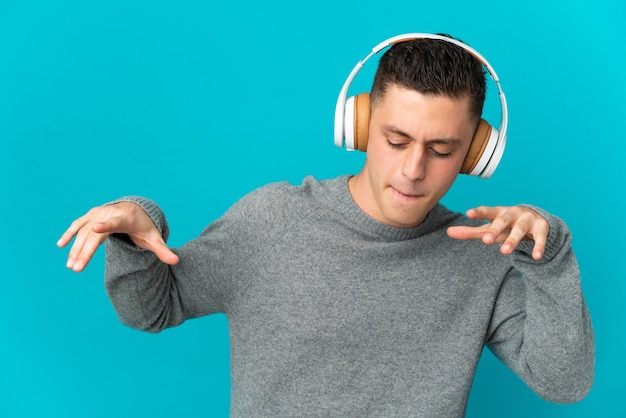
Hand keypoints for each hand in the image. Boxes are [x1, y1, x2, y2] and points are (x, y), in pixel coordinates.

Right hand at [57, 202, 179, 271]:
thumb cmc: (144, 227)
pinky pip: (78, 225)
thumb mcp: (154, 238)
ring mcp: (98, 214)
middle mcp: (110, 215)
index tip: (96, 227)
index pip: (116, 222)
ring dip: (76, 248)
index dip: (106, 224)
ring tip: (71, 266)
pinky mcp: (90, 216)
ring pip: (84, 232)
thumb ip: (163, 251)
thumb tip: (177, 261)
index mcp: (126, 219)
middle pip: (95, 233)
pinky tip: (60, 245)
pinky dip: (70, 234)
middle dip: (85, 251)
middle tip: (77, 268)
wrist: (134, 210)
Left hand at [446, 206, 548, 259]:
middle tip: (485, 240)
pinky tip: (536, 257)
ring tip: (504, 252)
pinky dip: (538, 246)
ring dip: (512, 240)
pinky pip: (540, 238)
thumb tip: (448, 232)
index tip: (468, 213)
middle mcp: (512, 214)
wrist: (537, 219)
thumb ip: (470, 231)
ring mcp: (527, 220)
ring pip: (519, 230)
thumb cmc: (506, 225)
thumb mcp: (490, 227)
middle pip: (502, 220)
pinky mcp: (541, 228)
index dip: (478, 212)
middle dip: (494, 229)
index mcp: (498, 213)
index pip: (487, 211)